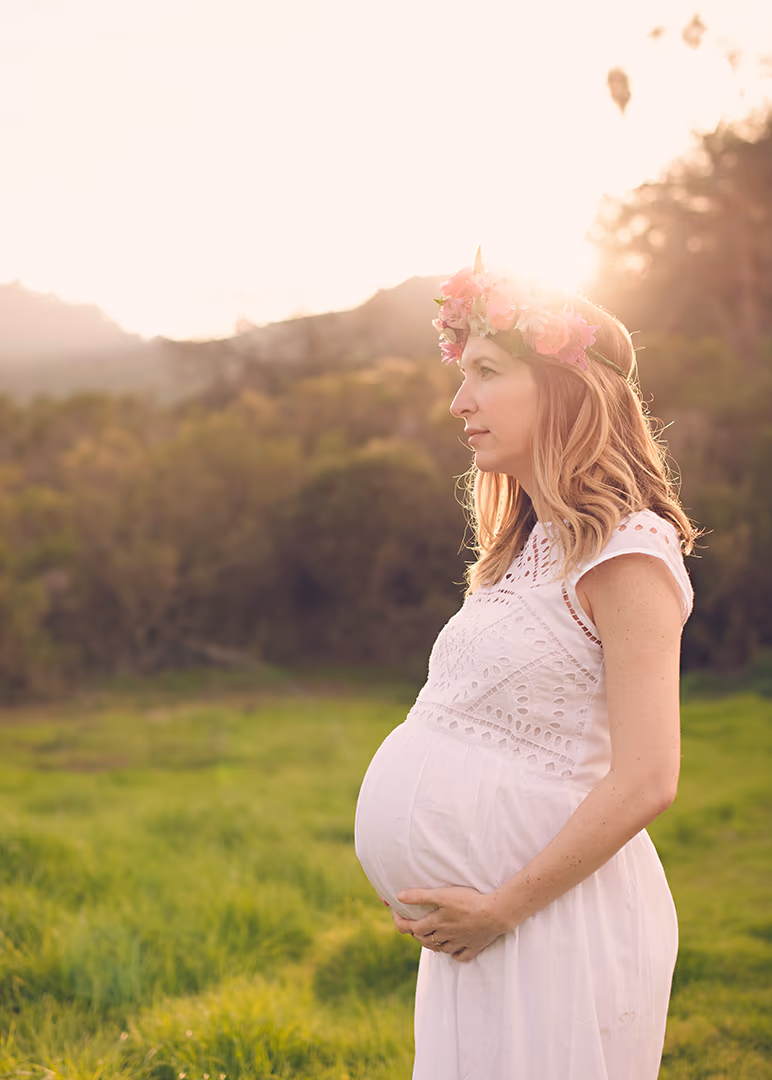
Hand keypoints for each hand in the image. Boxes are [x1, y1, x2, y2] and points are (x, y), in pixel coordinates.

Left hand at [390, 886, 507, 961]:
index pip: (412, 928)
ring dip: (433, 944)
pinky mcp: (474, 947)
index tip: (398, 915)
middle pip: (425, 940)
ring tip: (430, 936)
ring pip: (441, 949)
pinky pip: (461, 956)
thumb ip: (420, 896)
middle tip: (415, 924)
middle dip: (417, 934)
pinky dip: (455, 954)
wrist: (495, 913)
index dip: (402, 922)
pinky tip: (453, 950)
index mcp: (436, 924)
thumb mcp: (442, 895)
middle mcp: (445, 936)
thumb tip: (399, 896)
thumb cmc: (468, 901)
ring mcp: (460, 943)